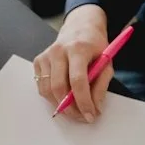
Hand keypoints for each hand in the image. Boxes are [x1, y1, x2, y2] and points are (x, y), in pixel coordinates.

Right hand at [33, 4, 111, 122]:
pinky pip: (41, 87)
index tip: (90, 115)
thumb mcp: (106, 62)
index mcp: (78, 49)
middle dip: (70, 108)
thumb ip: (101, 85)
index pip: (78, 81)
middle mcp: (58, 51)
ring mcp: (46, 56)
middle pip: (58, 87)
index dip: (84, 102)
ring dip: (60, 105)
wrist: (80, 26)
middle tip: (81, 117)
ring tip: (74, 109)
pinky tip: (63, 96)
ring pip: (47, 90)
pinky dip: (52, 97)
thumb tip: (95, 108)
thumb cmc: (94, 46)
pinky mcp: (38, 61)